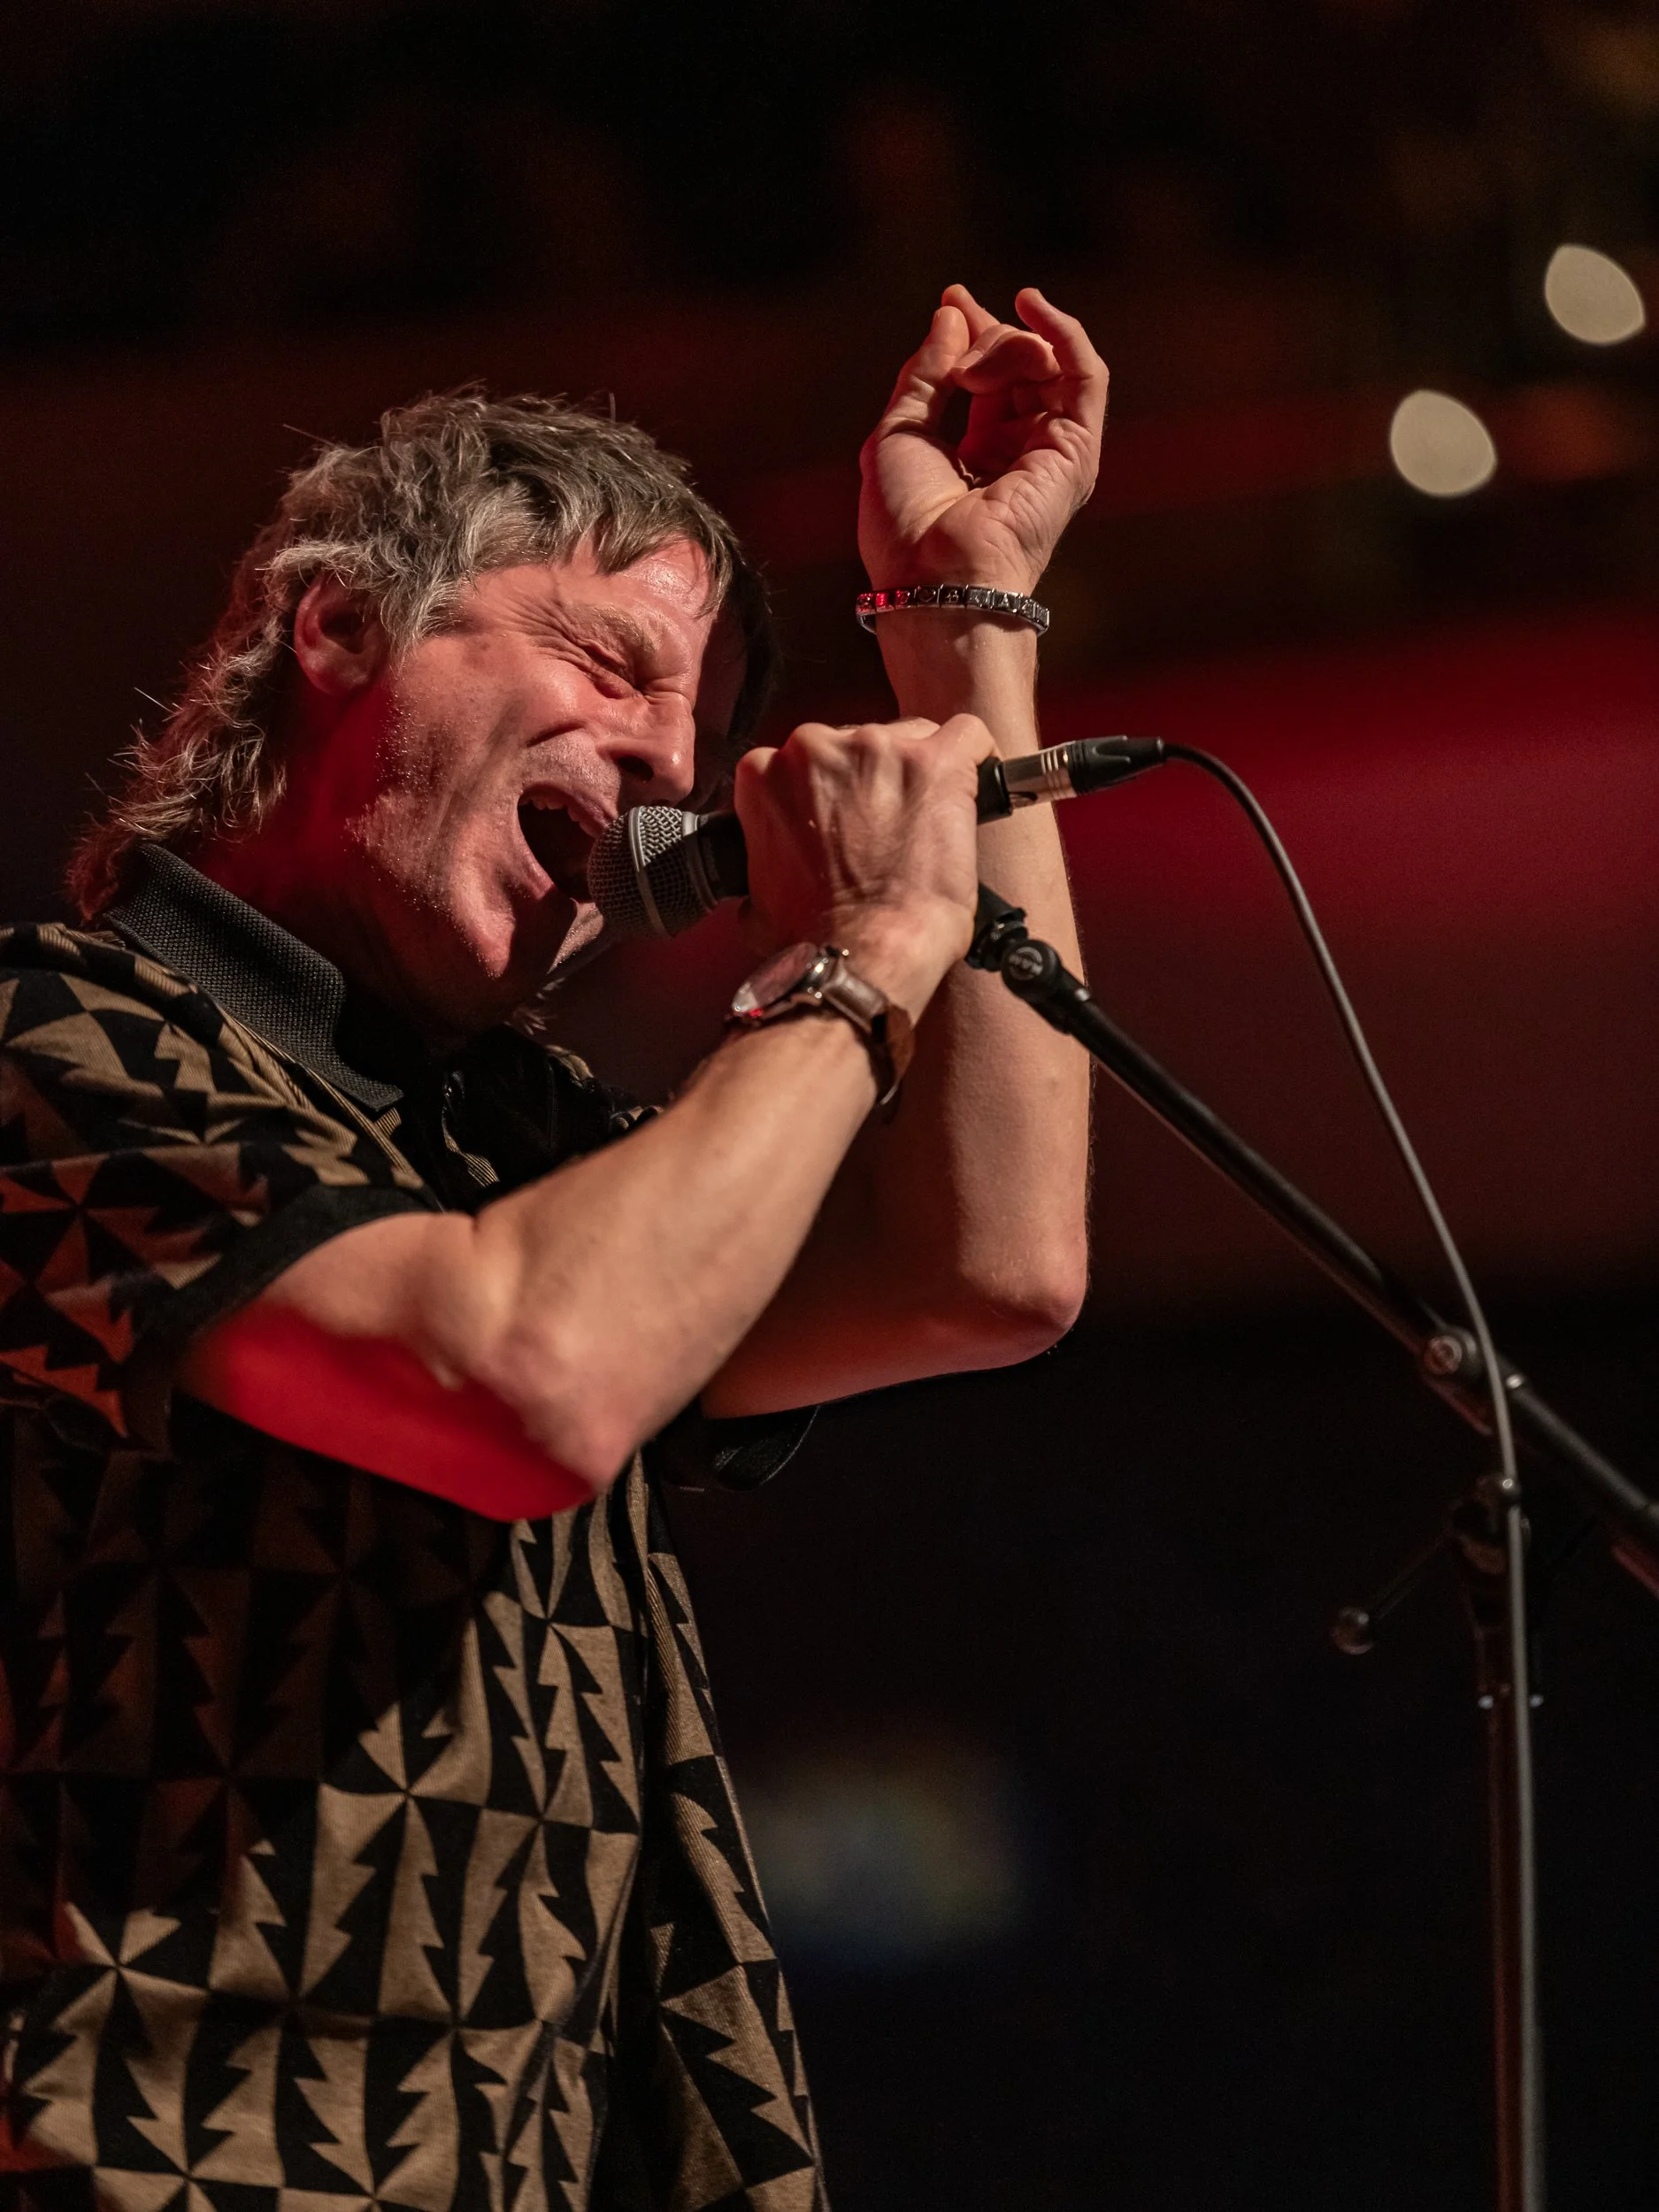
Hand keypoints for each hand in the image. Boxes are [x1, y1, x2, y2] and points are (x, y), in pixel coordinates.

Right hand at [732, 713, 989, 1013]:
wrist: (865, 955)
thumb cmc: (813, 939)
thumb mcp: (756, 901)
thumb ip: (761, 868)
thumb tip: (759, 893)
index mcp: (765, 774)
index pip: (802, 760)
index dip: (830, 791)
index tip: (846, 819)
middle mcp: (814, 747)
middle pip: (856, 743)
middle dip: (871, 781)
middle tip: (886, 829)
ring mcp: (876, 748)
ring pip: (909, 738)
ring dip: (917, 776)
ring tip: (925, 827)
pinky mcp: (934, 761)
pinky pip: (967, 736)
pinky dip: (974, 758)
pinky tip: (974, 787)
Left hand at [858, 284, 1107, 599]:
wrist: (935, 576)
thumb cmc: (906, 524)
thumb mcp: (898, 432)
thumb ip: (925, 374)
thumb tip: (952, 316)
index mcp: (975, 457)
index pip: (986, 379)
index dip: (972, 332)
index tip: (953, 299)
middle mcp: (1018, 454)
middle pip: (1018, 365)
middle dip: (989, 334)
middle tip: (961, 338)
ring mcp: (1051, 453)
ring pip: (1046, 363)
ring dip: (1006, 346)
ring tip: (971, 371)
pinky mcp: (1076, 452)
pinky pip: (1085, 376)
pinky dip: (1062, 333)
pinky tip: (1031, 305)